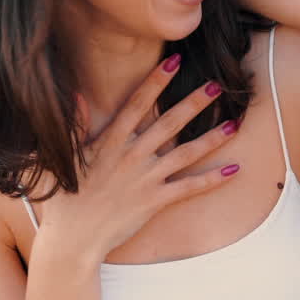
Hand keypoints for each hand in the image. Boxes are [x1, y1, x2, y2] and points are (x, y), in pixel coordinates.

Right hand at [33, 55, 240, 264]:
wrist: (73, 238)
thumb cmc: (64, 199)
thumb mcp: (64, 157)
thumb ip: (74, 125)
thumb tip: (76, 95)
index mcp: (110, 141)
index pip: (138, 103)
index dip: (157, 80)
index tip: (175, 60)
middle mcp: (132, 155)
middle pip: (170, 122)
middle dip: (195, 102)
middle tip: (217, 84)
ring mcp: (146, 178)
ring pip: (186, 152)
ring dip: (212, 137)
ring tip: (235, 124)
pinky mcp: (155, 201)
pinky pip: (189, 187)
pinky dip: (212, 179)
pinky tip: (233, 169)